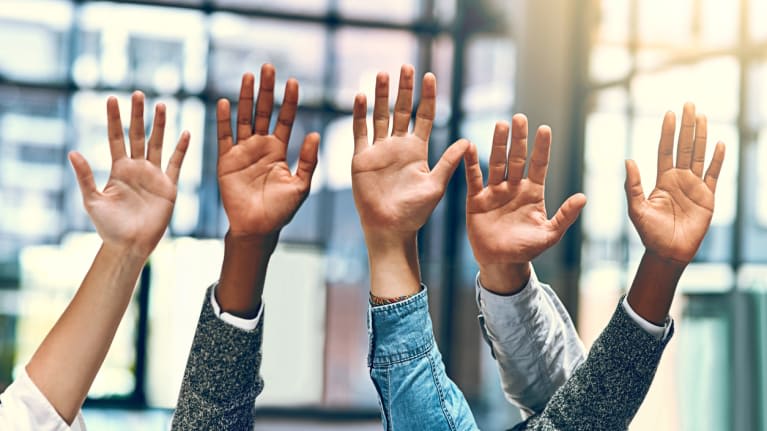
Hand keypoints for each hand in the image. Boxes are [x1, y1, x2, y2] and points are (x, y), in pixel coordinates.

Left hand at [68, 91, 188, 258]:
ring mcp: (154, 176)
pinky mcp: (169, 186)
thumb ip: (86, 176)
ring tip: (162, 105)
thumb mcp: (92, 200)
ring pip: (157, 144)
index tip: (111, 98)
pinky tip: (186, 133)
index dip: (113, 119)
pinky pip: (176, 164)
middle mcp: (136, 168)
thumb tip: (73, 152)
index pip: (115, 138)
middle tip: (138, 93)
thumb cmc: (109, 226)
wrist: (130, 244)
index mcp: (118, 169)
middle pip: (137, 135)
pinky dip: (181, 149)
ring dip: (160, 125)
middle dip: (137, 115)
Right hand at [217, 64, 319, 239]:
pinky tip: (225, 103)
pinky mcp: (226, 160)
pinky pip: (224, 136)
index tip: (293, 82)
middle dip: (266, 90)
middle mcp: (260, 146)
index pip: (286, 119)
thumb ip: (307, 161)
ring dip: (245, 98)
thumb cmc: (281, 211)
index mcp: (279, 150)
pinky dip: (224, 120)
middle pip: (263, 112)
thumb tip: (314, 134)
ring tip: (248, 76)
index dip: (289, 101)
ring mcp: (242, 151)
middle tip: (268, 67)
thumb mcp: (300, 185)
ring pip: (244, 118)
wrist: (257, 229)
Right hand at [351, 65, 468, 242]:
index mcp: (417, 150)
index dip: (427, 96)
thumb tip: (468, 140)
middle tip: (406, 66)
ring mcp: (379, 150)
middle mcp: (398, 146)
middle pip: (402, 110)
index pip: (423, 115)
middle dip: (404, 89)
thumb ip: (449, 162)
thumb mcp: (436, 185)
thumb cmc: (415, 212)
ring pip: (380, 116)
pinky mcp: (361, 158)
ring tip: (382, 73)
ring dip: (381, 95)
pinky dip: (359, 114)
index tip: (430, 76)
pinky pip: (360, 132)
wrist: (390, 228)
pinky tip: (360, 97)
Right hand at [464, 115, 585, 292]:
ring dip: (498, 144)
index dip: (541, 148)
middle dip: (519, 139)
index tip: (544, 129)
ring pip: (497, 163)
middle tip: (520, 118)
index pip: (538, 165)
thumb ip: (565, 216)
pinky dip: (471, 163)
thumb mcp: (550, 234)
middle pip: (517, 158)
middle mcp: (514, 188)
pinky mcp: (476, 199)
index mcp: (533, 193)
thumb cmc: (527, 250)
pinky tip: (470, 146)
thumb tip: (583, 197)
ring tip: (500, 125)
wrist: (501, 264)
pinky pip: (473, 178)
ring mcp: (495, 192)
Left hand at [625, 102, 724, 264]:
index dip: (668, 132)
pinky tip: (720, 143)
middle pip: (684, 146)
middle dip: (687, 126)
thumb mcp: (636, 209)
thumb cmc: (650, 233)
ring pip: (699, 155)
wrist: (668, 252)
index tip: (670, 113)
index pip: (665, 150)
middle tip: (689, 104)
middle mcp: (679, 179)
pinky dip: (717, 159)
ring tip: (703, 116)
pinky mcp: (708, 197)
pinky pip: (713, 174)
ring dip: (702, 136)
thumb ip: (633, 185)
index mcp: (662, 180)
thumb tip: (628, 160)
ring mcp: (694, 186)